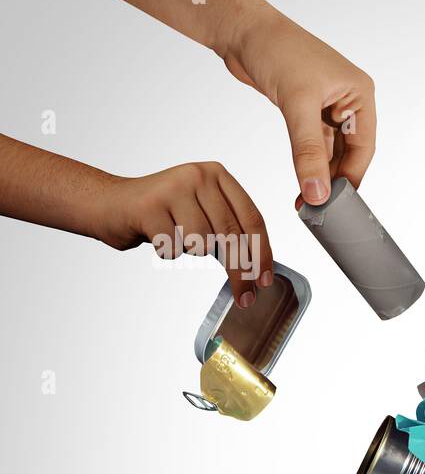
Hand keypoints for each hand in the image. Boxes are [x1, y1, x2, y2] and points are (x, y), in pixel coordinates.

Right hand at [96, 162, 274, 307]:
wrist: (109, 203)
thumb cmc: (163, 214)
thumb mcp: (202, 212)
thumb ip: (229, 229)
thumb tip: (259, 269)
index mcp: (218, 175)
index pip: (252, 218)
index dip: (263, 253)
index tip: (266, 280)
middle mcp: (199, 176)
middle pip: (232, 235)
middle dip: (241, 272)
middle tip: (245, 297)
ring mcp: (173, 188)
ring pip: (202, 243)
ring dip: (191, 252)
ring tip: (175, 237)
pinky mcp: (149, 206)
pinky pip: (173, 248)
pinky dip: (167, 251)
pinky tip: (156, 236)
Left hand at [221, 12, 375, 205]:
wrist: (240, 29)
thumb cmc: (276, 49)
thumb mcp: (296, 104)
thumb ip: (308, 151)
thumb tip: (317, 192)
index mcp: (360, 94)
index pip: (364, 148)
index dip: (351, 177)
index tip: (336, 205)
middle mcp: (348, 101)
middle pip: (350, 154)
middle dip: (334, 180)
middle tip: (320, 208)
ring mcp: (328, 107)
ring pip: (331, 152)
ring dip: (320, 175)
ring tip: (308, 200)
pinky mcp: (307, 111)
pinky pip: (314, 146)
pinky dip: (308, 164)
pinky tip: (301, 182)